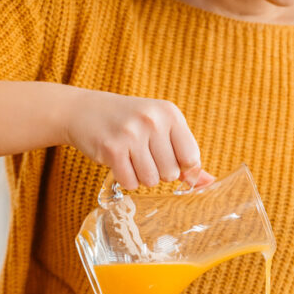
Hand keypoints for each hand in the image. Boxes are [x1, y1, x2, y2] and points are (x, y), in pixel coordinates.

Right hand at [62, 88, 214, 190]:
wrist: (83, 110)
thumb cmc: (129, 123)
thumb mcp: (161, 129)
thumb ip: (185, 155)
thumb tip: (210, 183)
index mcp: (170, 113)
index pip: (192, 158)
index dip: (181, 167)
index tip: (168, 159)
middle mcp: (152, 120)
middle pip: (172, 173)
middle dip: (159, 172)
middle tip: (143, 156)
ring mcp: (131, 133)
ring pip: (152, 181)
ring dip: (142, 177)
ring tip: (131, 159)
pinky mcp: (112, 148)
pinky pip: (131, 183)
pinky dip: (125, 180)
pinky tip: (119, 163)